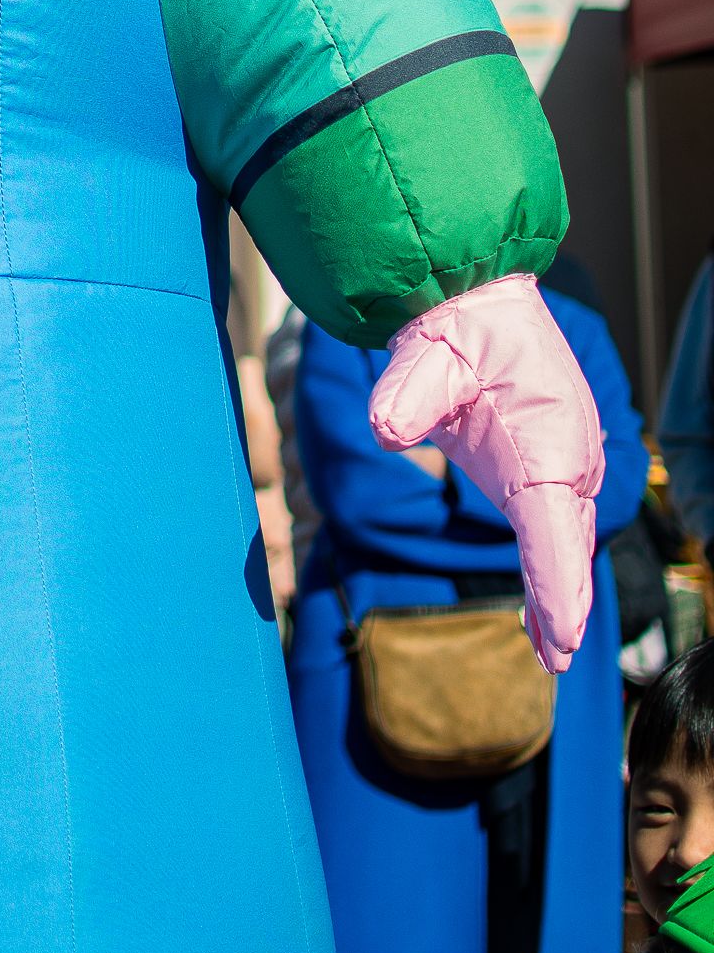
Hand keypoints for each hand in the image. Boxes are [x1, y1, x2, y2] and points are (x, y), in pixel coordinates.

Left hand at [370, 273, 604, 672]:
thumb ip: (408, 394)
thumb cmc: (458, 324)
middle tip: (552, 659)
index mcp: (549, 440)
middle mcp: (568, 457)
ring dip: (558, 592)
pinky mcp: (547, 461)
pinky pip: (553, 526)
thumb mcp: (428, 353)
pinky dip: (550, 568)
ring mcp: (564, 460)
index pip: (553, 528)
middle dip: (562, 604)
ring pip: (563, 540)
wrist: (476, 293)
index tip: (558, 640)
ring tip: (548, 650)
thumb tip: (383, 426)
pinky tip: (539, 611)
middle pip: (566, 545)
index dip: (556, 587)